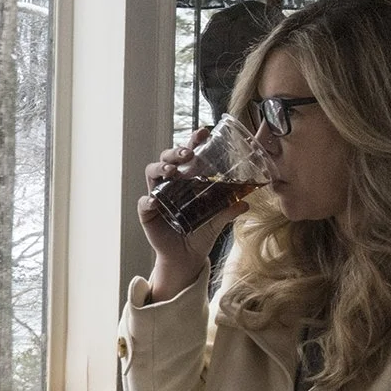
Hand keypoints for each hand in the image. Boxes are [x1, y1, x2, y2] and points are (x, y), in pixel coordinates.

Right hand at [138, 130, 243, 300]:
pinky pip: (144, 203)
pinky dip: (148, 200)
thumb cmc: (201, 233)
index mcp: (187, 179)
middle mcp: (170, 183)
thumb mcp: (218, 221)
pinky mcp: (148, 213)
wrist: (187, 257)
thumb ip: (229, 211)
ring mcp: (157, 195)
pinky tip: (155, 200)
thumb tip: (246, 202)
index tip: (204, 133)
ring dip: (161, 168)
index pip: (187, 155)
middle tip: (188, 153)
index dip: (193, 141)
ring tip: (172, 171)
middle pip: (167, 158)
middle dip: (175, 151)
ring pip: (152, 173)